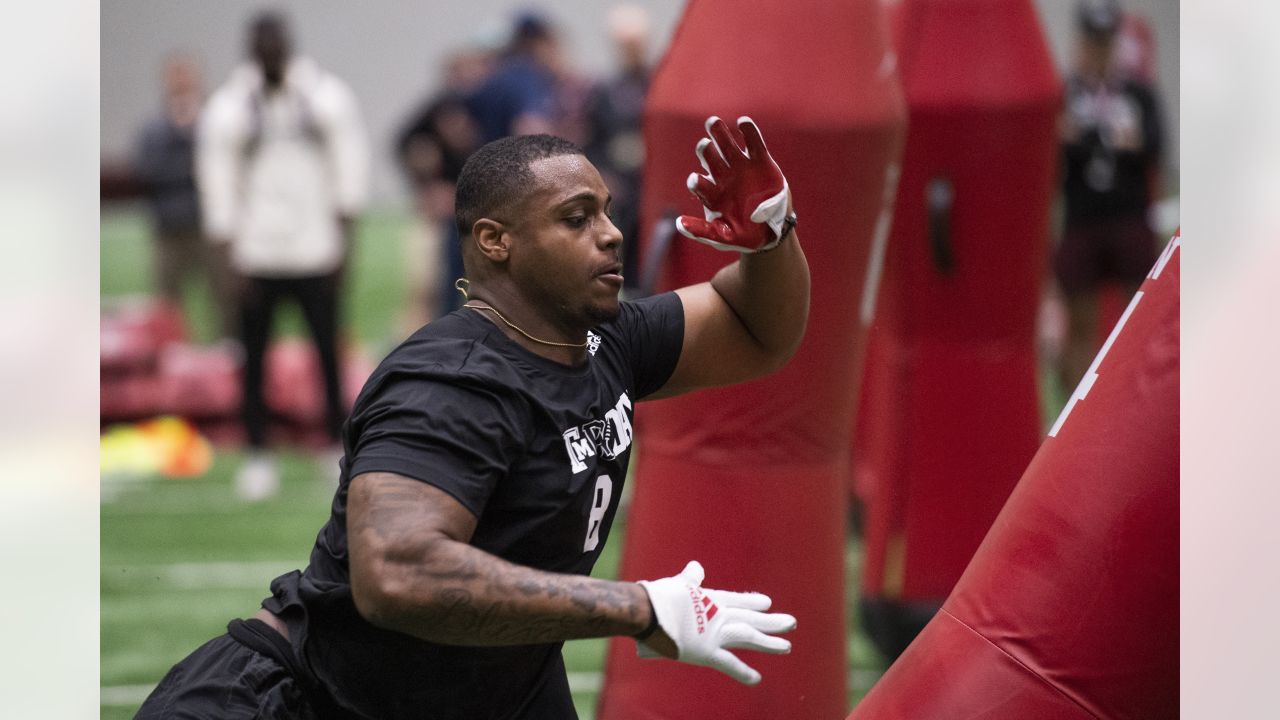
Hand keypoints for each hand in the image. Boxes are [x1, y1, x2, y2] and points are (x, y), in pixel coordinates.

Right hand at [636, 561, 795, 684]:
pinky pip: (729, 664)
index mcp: (712, 598)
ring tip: (787, 646)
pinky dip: (743, 672)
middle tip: (791, 623)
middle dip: (772, 621)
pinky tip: (757, 679)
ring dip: (769, 642)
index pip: (739, 600)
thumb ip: (691, 578)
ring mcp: (716, 634)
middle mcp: (720, 615)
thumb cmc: (659, 596)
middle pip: (751, 618)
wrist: (649, 611)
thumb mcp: (679, 583)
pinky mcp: (707, 652)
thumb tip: (697, 566)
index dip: (753, 602)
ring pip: (749, 637)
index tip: (767, 603)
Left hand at [676, 116, 791, 252]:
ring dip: (719, 134)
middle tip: (704, 144)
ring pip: (727, 145)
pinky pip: (753, 142)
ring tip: (713, 122)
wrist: (773, 230)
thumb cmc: (744, 236)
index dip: (697, 182)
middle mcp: (724, 177)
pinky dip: (749, 131)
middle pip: (710, 158)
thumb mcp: (723, 238)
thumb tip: (679, 224)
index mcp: (713, 195)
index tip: (695, 180)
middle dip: (705, 150)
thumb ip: (703, 231)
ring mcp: (741, 167)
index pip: (701, 185)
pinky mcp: (760, 160)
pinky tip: (743, 122)